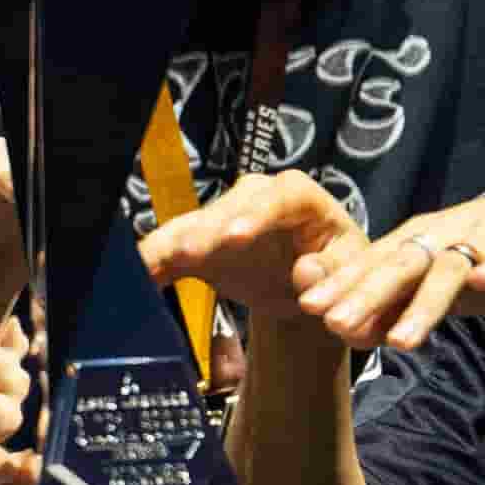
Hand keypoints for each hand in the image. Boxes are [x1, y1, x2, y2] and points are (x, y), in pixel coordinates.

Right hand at [135, 169, 357, 321]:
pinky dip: (152, 264)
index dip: (256, 214)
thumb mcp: (353, 275)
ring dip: (172, 247)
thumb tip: (306, 274)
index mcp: (302, 198)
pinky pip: (171, 250)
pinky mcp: (200, 241)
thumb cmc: (340, 275)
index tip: (235, 237)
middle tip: (187, 253)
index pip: (281, 196)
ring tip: (148, 267)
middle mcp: (258, 198)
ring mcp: (224, 217)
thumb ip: (335, 275)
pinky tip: (132, 278)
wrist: (313, 288)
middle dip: (206, 230)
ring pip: (193, 225)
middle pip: (228, 207)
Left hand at [296, 184, 484, 350]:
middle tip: (335, 324)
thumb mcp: (438, 287)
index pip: (372, 266)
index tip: (306, 308)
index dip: (341, 285)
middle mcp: (443, 236)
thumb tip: (347, 334)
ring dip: (425, 304)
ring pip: (449, 269)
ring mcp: (484, 236)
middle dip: (367, 294)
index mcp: (417, 244)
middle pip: (400, 265)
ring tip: (401, 340)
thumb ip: (397, 307)